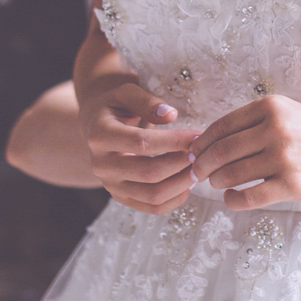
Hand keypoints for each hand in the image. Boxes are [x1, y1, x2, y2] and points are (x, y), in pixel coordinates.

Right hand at [77, 79, 197, 214]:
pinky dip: (175, 199)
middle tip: (201, 153)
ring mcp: (110, 185)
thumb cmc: (117, 106)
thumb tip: (171, 115)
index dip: (173, 141)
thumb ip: (147, 101)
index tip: (197, 136)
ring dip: (182, 183)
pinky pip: (152, 208)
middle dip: (181, 164)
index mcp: (100, 135)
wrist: (98, 125)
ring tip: (198, 167)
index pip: (141, 143)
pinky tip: (188, 182)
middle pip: (149, 173)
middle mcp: (100, 165)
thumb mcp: (127, 93)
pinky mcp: (121, 198)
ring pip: (153, 195)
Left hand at [189, 95, 300, 210]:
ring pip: (231, 174)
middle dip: (202, 165)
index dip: (201, 142)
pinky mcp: (292, 185)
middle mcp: (276, 129)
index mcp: (272, 107)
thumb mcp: (291, 114)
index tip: (193, 153)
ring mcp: (284, 158)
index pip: (222, 126)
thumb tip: (214, 140)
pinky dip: (232, 201)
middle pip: (221, 151)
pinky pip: (248, 197)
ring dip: (216, 182)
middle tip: (197, 173)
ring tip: (217, 185)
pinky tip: (232, 199)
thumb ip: (256, 123)